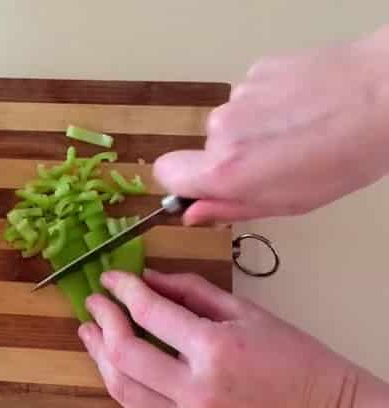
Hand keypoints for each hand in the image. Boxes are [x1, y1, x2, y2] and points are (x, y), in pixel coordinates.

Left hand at [79, 270, 388, 407]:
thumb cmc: (299, 364)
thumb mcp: (248, 314)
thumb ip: (193, 292)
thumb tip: (151, 279)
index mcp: (216, 350)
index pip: (149, 312)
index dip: (122, 290)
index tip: (111, 279)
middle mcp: (197, 390)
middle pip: (124, 354)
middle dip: (102, 322)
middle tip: (94, 303)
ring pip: (123, 388)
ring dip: (101, 357)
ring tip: (92, 333)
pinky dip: (122, 384)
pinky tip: (116, 365)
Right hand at [153, 26, 388, 224]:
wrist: (383, 95)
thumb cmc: (347, 156)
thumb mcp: (288, 202)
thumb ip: (231, 208)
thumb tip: (194, 211)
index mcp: (226, 170)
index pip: (166, 173)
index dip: (183, 182)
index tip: (205, 186)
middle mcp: (222, 129)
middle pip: (206, 148)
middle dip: (232, 157)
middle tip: (276, 162)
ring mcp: (238, 96)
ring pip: (231, 122)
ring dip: (255, 130)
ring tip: (297, 133)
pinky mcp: (256, 72)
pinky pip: (250, 97)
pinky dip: (269, 106)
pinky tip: (301, 110)